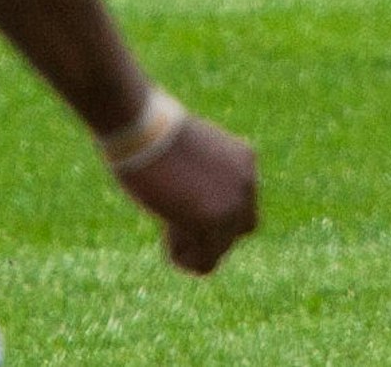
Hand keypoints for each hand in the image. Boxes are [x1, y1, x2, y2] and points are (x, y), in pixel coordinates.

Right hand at [112, 108, 256, 275]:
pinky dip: (182, 258)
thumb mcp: (191, 154)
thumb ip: (204, 180)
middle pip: (237, 231)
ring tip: (165, 228)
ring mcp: (232, 204)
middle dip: (207, 234)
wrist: (144, 129)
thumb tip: (197, 211)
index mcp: (244, 160)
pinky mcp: (211, 221)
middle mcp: (246, 183)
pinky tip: (164, 236)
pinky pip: (204, 262)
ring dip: (191, 247)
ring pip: (219, 250)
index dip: (212, 213)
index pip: (241, 205)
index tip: (183, 206)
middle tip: (174, 223)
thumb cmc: (154, 135)